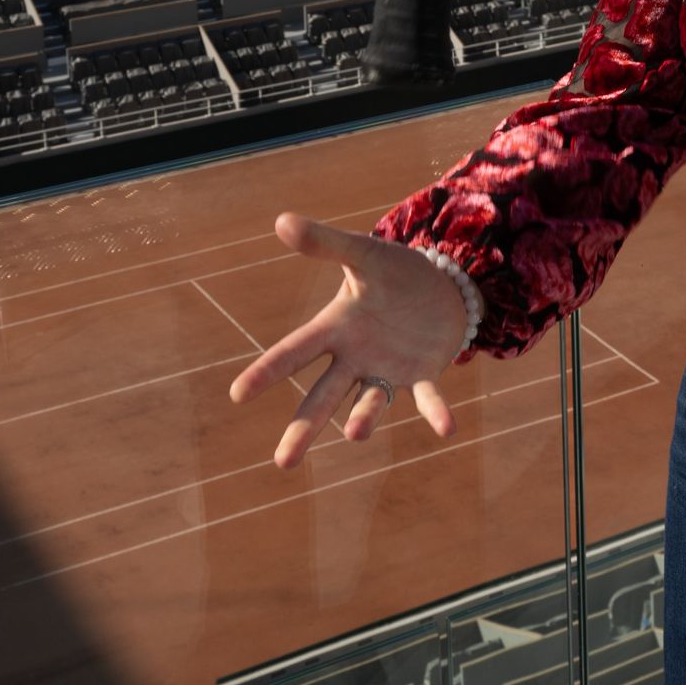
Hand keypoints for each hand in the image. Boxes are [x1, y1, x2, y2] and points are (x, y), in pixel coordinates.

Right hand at [229, 212, 475, 469]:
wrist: (441, 284)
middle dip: (304, 427)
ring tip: (354, 434)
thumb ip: (326, 243)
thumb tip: (281, 220)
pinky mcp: (423, 374)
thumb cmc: (393, 271)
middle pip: (323, 396)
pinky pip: (426, 397)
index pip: (294, 351)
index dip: (267, 371)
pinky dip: (435, 412)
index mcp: (335, 328)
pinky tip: (448, 428)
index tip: (237, 394)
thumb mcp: (363, 253)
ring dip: (363, 418)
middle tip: (283, 463)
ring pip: (370, 401)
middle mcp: (355, 357)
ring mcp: (388, 369)